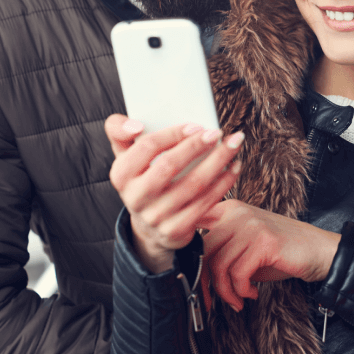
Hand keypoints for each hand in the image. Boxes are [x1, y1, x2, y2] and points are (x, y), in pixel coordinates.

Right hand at [107, 114, 243, 273]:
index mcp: (121, 174)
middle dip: (198, 145)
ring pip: (194, 184)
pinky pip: (206, 202)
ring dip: (219, 161)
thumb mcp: (125, 156)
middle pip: (170, 164)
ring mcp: (156, 216)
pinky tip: (234, 167)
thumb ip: (119, 130)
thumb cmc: (143, 179)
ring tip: (234, 145)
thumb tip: (136, 124)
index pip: (147, 146)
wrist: (149, 225)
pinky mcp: (176, 229)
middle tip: (219, 133)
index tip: (197, 125)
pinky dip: (224, 182)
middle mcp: (135, 197)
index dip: (174, 133)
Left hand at [200, 200, 341, 311]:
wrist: (319, 251)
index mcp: (230, 209)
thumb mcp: (246, 246)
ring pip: (219, 265)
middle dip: (204, 282)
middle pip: (202, 250)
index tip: (193, 281)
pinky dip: (241, 290)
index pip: (193, 229)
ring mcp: (251, 225)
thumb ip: (221, 251)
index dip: (187, 258)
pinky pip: (238, 274)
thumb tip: (195, 274)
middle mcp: (238, 212)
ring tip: (238, 299)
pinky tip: (252, 293)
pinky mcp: (264, 242)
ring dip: (226, 291)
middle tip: (211, 300)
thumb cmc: (282, 252)